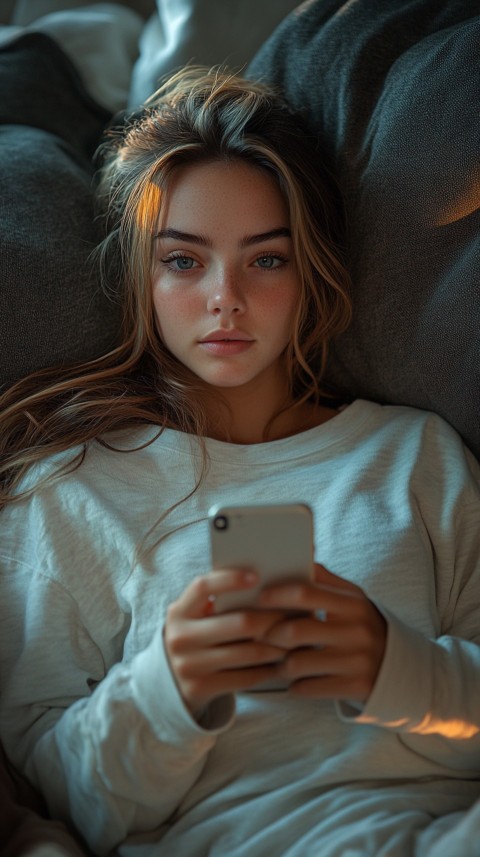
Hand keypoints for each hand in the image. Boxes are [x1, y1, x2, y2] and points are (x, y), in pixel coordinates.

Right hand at [164, 569, 284, 717]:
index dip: (230, 579)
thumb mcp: (195, 618)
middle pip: (240, 623)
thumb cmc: (196, 638)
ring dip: (278, 646)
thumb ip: (218, 602)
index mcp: (179, 612)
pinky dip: (268, 669)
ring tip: (295, 639)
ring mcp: (189, 665)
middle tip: (296, 615)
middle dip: (273, 619)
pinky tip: (281, 662)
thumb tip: (266, 585)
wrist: (169, 683)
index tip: (257, 576)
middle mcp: (180, 637)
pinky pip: (246, 677)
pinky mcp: (200, 689)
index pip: (203, 587)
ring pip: (249, 653)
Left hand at [255, 564, 386, 704]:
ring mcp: (356, 660)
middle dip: (270, 635)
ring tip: (275, 661)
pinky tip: (294, 681)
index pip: (306, 593)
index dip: (277, 595)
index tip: (258, 598)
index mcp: (352, 604)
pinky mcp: (355, 686)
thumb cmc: (363, 626)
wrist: (402, 667)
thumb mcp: (353, 599)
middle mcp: (356, 631)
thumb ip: (325, 579)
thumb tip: (302, 551)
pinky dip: (295, 686)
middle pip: (296, 631)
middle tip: (259, 636)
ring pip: (297, 664)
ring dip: (279, 664)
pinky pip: (308, 688)